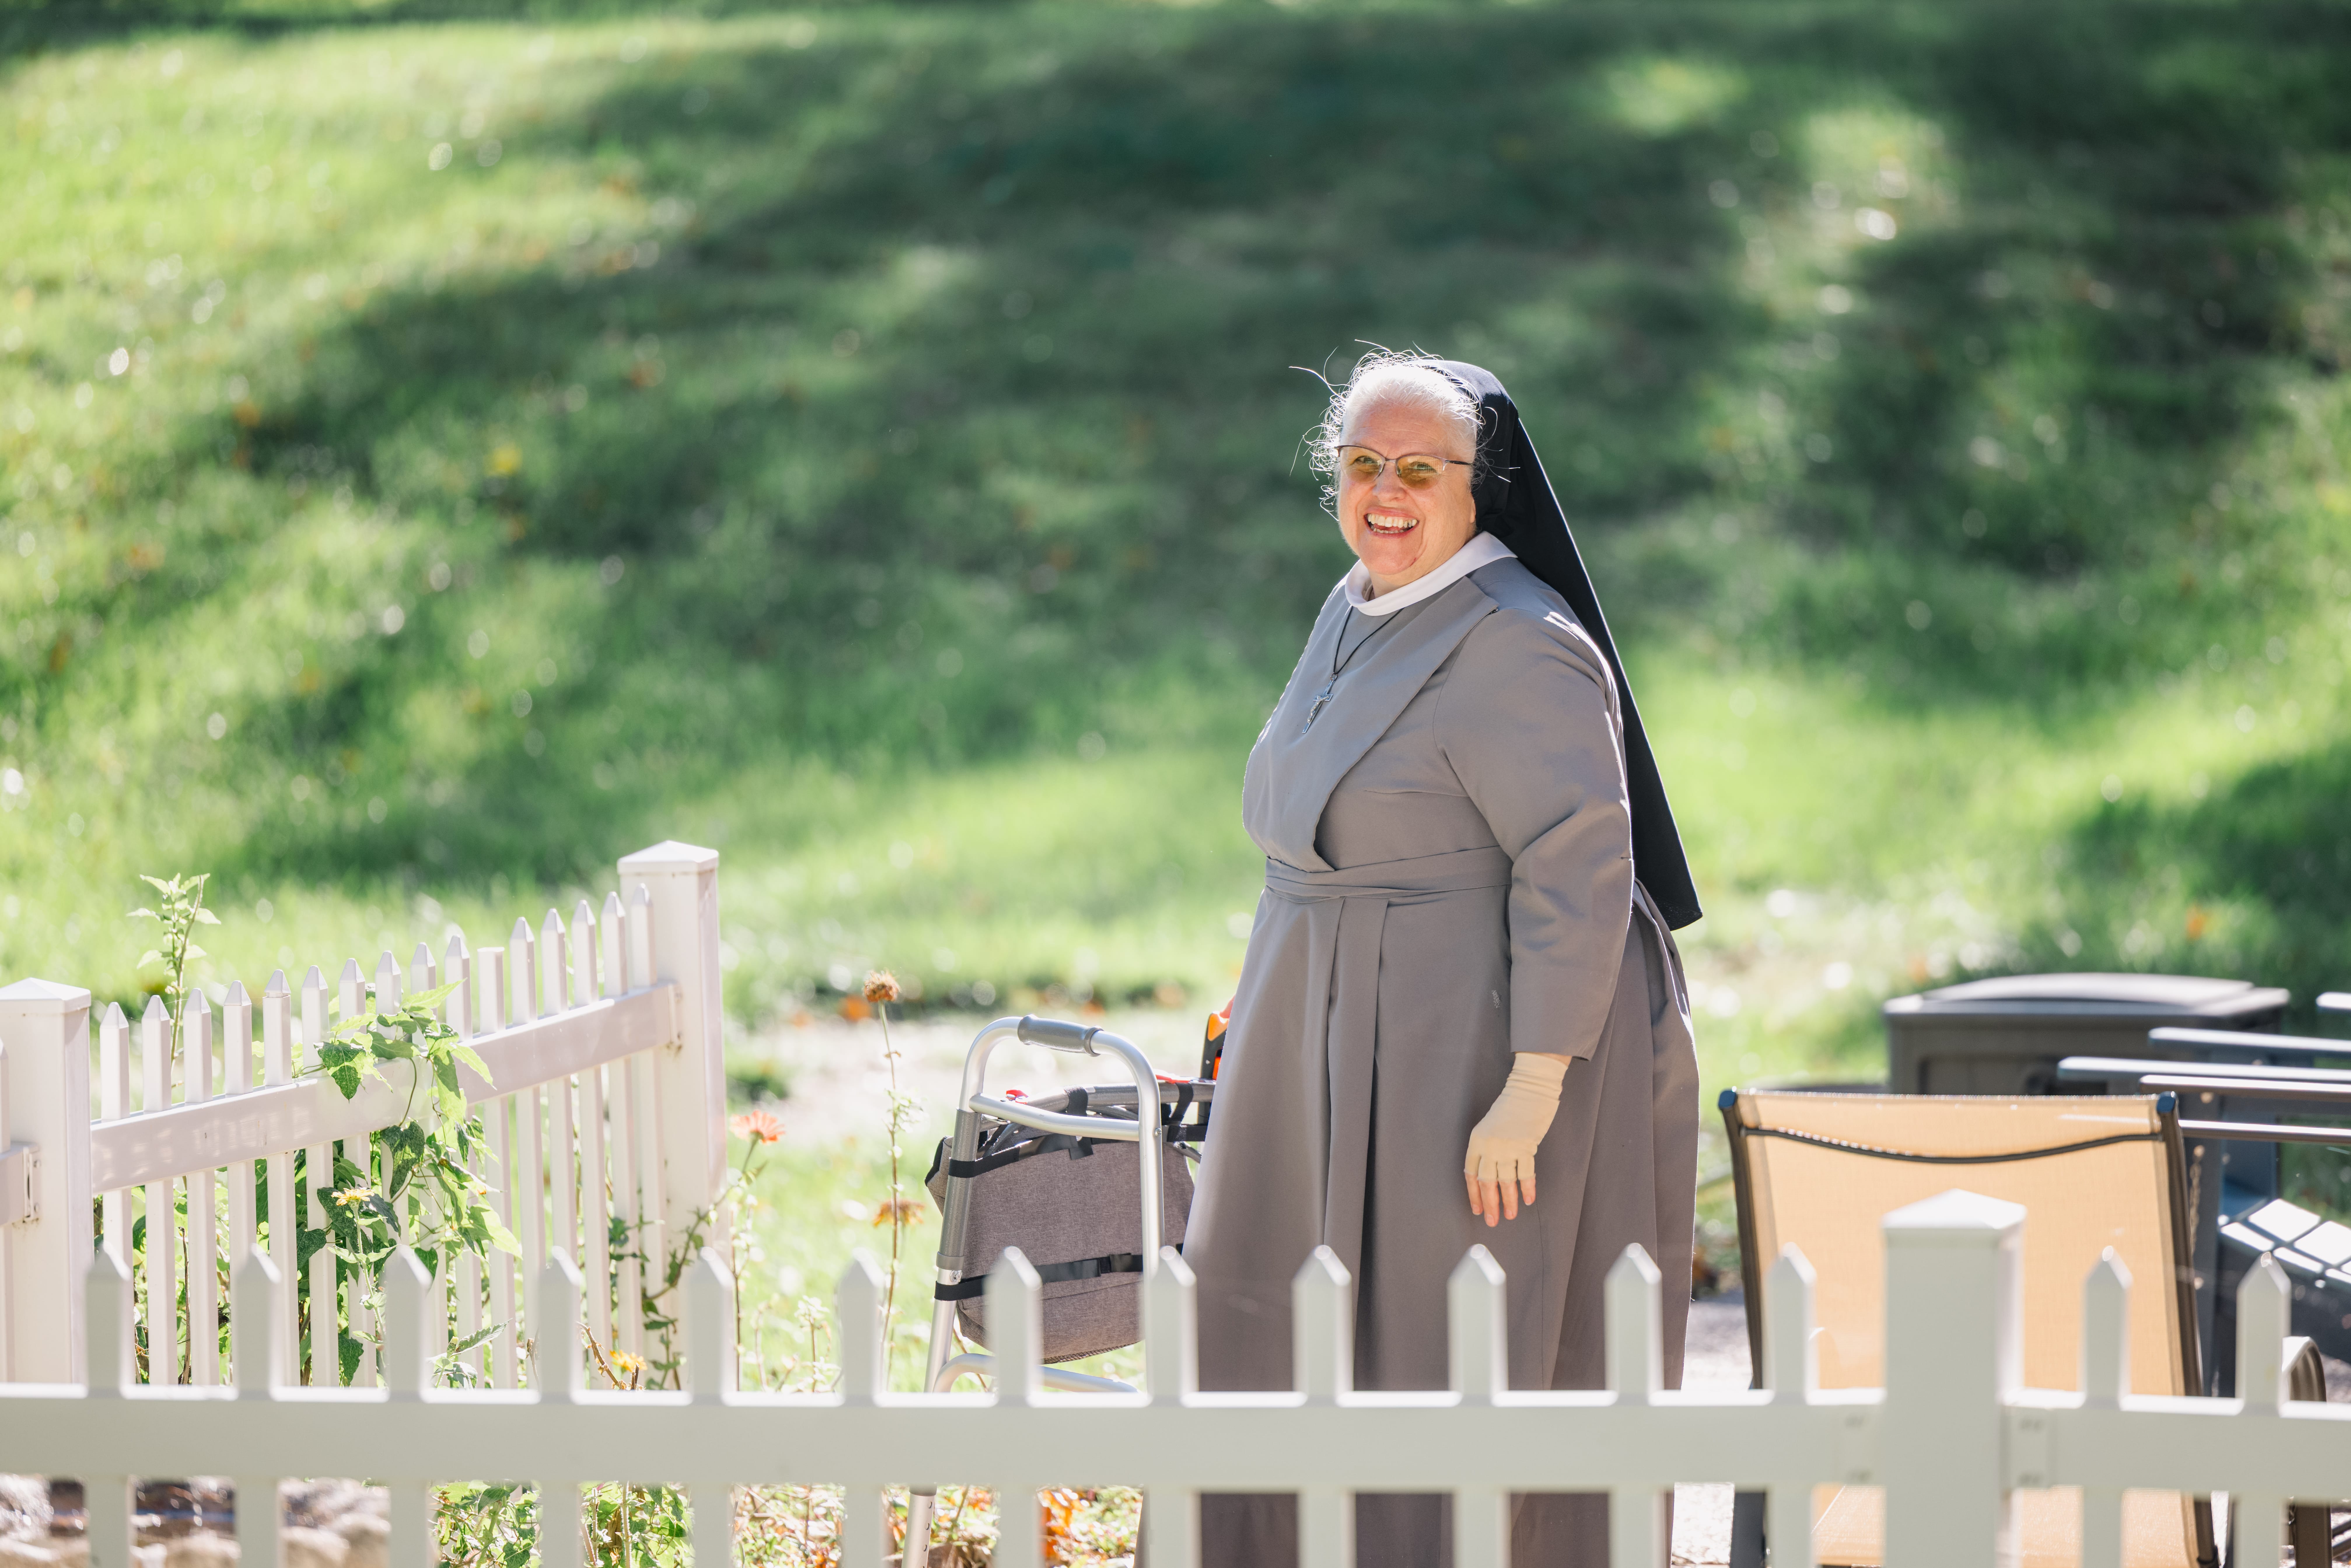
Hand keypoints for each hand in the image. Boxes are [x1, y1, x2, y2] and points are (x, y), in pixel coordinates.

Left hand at [1463, 1054, 1569, 1227]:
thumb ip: (1487, 1150)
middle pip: (1486, 1182)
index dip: (1474, 1194)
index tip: (1478, 1209)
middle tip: (1493, 1221)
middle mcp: (1489, 1146)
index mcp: (1476, 1141)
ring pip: (1506, 1181)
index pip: (1471, 1174)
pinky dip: (1527, 1188)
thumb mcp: (1489, 1127)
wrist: (1528, 1090)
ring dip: (1508, 1201)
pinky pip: (1525, 1173)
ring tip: (1510, 1215)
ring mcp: (1508, 1147)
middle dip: (1490, 1204)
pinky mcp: (1526, 1146)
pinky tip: (1528, 1199)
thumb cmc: (1509, 1108)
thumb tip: (1490, 1178)